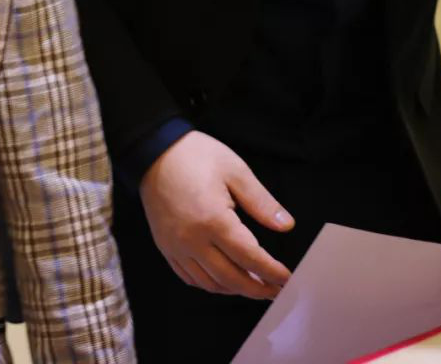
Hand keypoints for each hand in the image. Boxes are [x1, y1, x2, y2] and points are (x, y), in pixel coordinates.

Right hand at [140, 131, 294, 299]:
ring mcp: (175, 245)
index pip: (250, 258)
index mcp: (213, 220)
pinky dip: (209, 284)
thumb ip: (262, 202)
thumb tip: (286, 226)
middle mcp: (192, 239)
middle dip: (257, 289)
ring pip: (209, 283)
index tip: (287, 278)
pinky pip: (189, 277)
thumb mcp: (235, 171)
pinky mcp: (165, 245)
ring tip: (253, 285)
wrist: (153, 150)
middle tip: (275, 290)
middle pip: (230, 278)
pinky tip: (223, 279)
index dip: (272, 272)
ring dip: (234, 289)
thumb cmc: (194, 156)